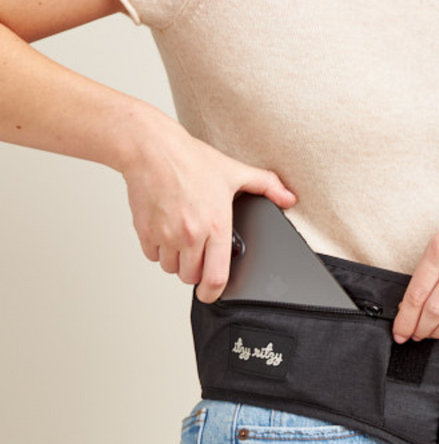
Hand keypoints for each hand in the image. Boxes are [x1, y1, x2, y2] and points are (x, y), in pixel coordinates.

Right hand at [120, 116, 297, 302]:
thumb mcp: (234, 171)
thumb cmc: (190, 160)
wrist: (151, 148)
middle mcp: (190, 235)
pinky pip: (152, 256)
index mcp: (216, 226)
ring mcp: (166, 235)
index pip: (216, 277)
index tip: (212, 294)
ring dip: (177, 262)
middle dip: (196, 272)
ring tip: (182, 242)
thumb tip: (289, 198)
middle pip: (191, 277)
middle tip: (199, 255)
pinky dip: (158, 250)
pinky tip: (165, 233)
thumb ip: (266, 186)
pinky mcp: (145, 231)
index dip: (214, 293)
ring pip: (171, 269)